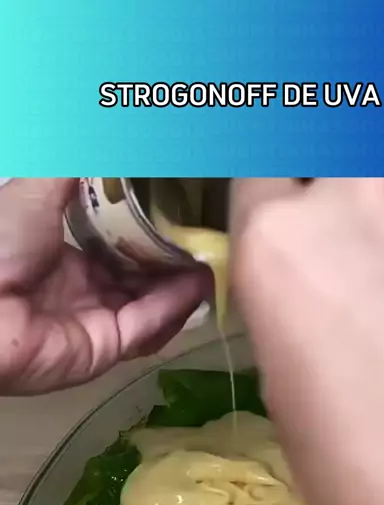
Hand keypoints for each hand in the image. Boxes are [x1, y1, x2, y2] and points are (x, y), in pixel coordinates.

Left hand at [0, 179, 209, 393]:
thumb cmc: (1, 243)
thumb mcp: (37, 190)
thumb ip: (74, 168)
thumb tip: (104, 127)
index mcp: (63, 258)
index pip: (117, 248)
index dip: (149, 231)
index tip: (180, 210)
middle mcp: (83, 291)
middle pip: (140, 277)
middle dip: (172, 258)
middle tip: (205, 235)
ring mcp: (96, 322)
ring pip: (151, 303)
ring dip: (181, 283)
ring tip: (213, 257)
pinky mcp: (106, 349)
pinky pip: (147, 326)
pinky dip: (173, 306)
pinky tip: (199, 283)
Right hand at [231, 178, 383, 504]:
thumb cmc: (369, 481)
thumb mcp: (290, 390)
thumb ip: (289, 304)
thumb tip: (307, 274)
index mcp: (278, 248)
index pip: (258, 169)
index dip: (275, 193)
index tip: (290, 207)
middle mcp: (357, 195)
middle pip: (336, 126)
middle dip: (338, 158)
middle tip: (362, 206)